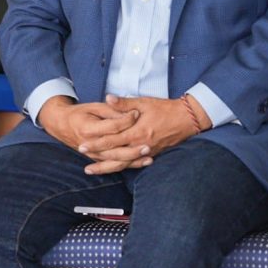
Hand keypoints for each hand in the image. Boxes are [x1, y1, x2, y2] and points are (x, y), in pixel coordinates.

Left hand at [81, 95, 207, 172]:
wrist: (186, 119)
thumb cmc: (165, 109)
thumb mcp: (143, 102)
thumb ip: (124, 103)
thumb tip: (107, 98)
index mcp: (137, 132)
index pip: (112, 140)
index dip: (96, 143)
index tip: (82, 143)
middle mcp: (140, 145)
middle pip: (114, 155)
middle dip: (96, 156)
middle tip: (81, 155)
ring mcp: (146, 152)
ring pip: (123, 163)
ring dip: (106, 167)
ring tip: (91, 169)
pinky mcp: (150, 154)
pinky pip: (132, 164)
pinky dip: (120, 167)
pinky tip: (111, 168)